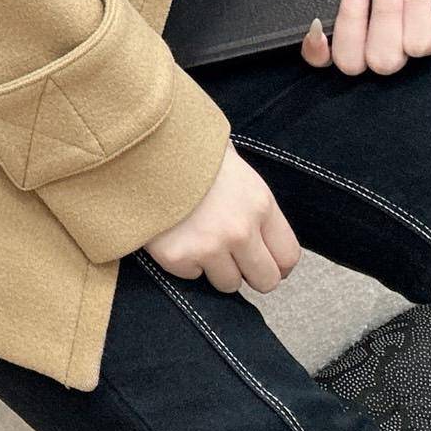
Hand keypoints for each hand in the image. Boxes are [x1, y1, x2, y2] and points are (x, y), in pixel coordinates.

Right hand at [143, 142, 299, 293]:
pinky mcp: (178, 257)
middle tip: (230, 255)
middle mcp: (240, 230)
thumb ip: (250, 198)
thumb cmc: (188, 149)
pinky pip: (191, 276)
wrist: (141, 146)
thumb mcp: (231, 163)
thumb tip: (261, 226)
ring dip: (215, 267)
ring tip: (198, 238)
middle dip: (249, 271)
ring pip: (228, 284)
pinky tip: (175, 234)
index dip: (276, 261)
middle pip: (266, 281)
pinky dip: (184, 260)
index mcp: (259, 203)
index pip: (288, 256)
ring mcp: (209, 247)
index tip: (263, 258)